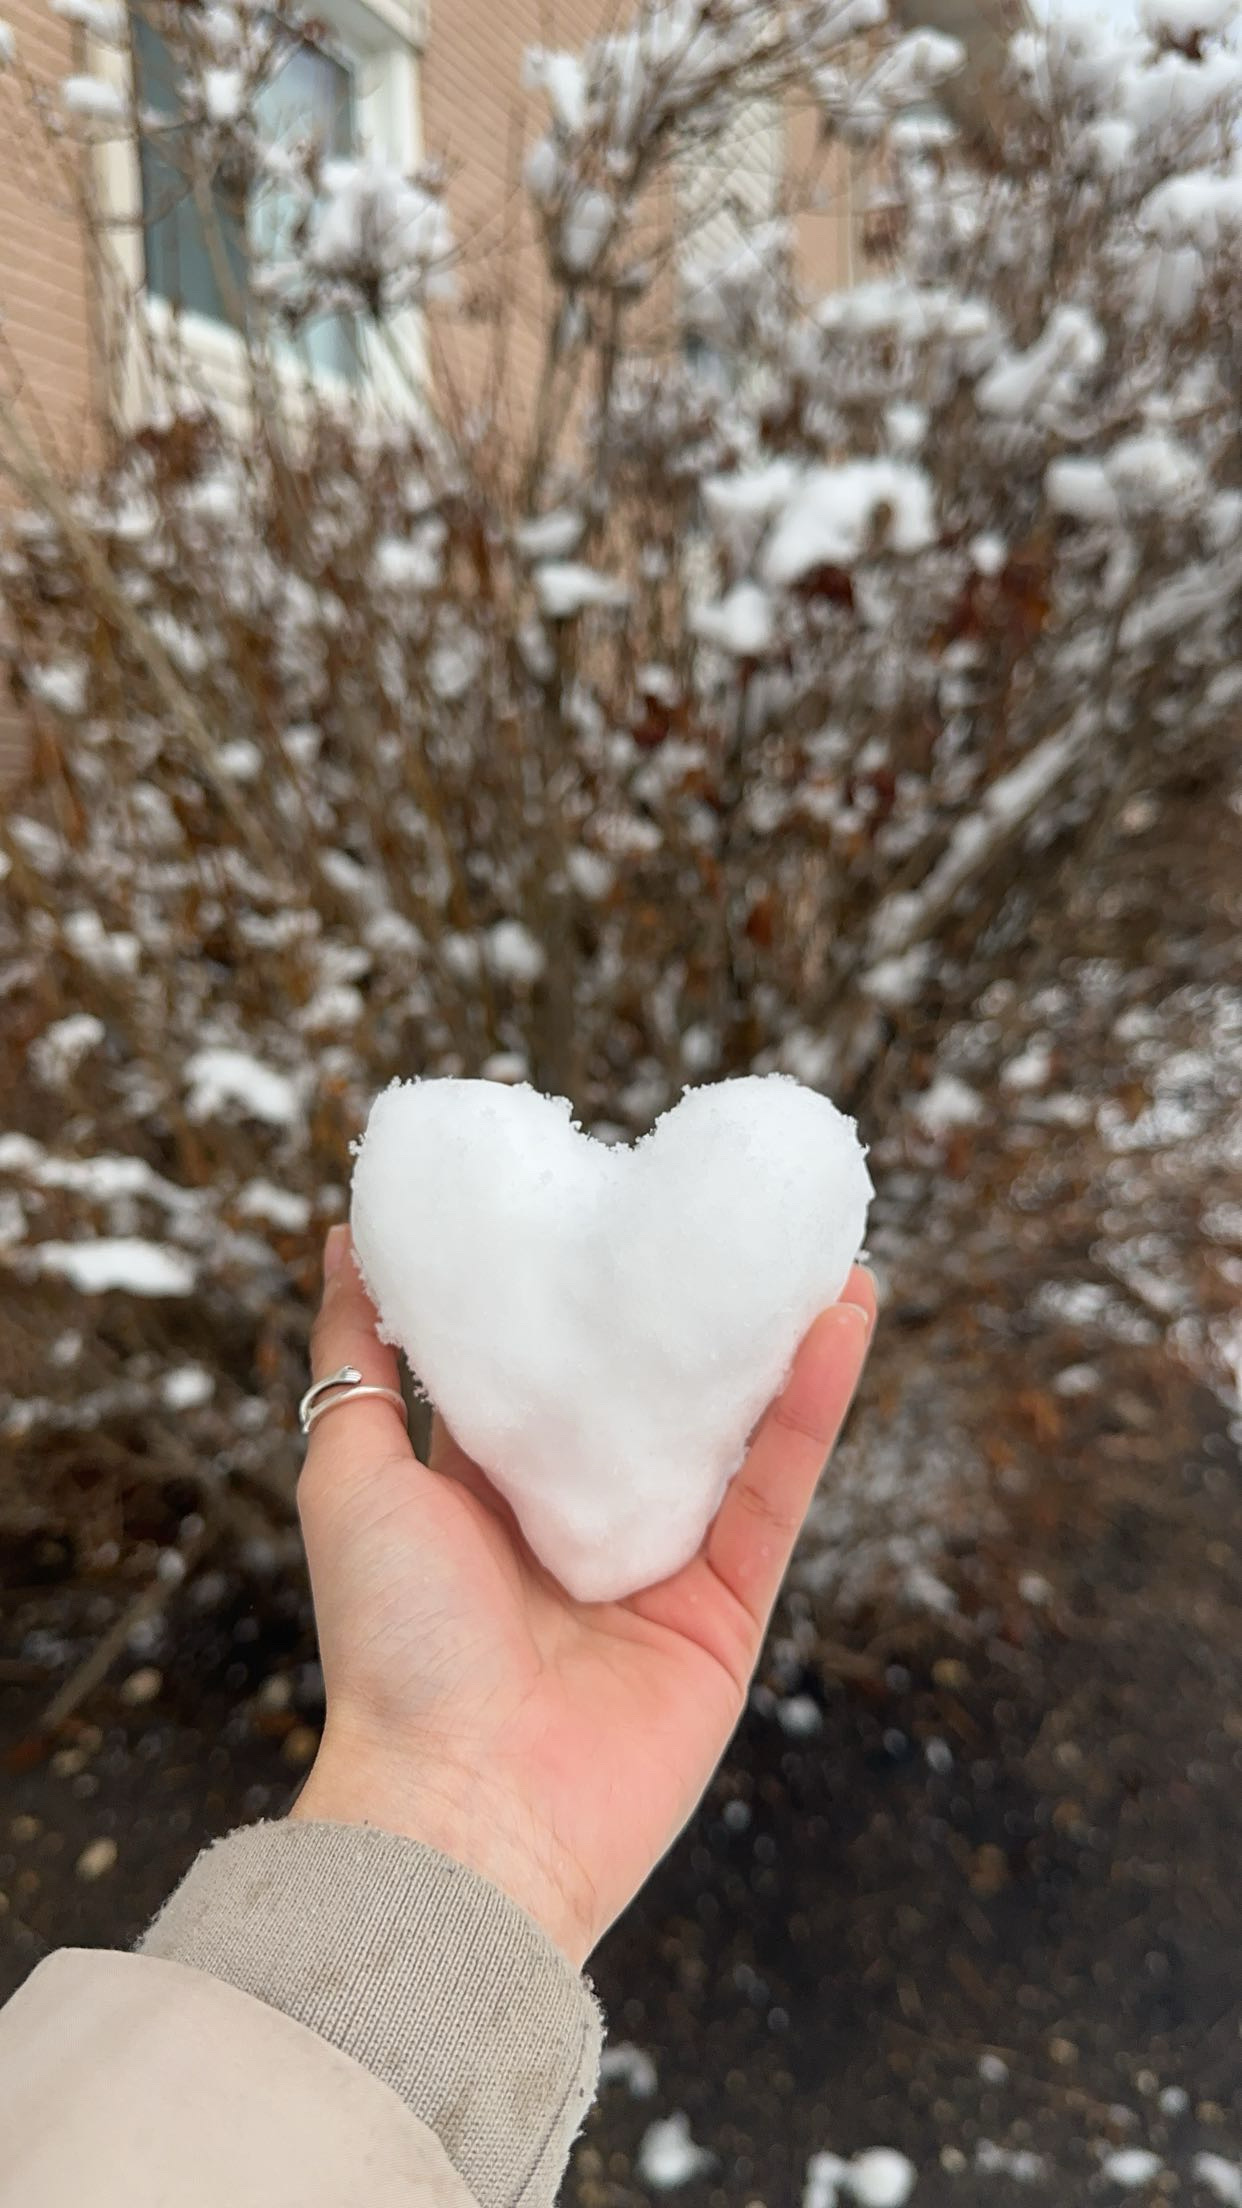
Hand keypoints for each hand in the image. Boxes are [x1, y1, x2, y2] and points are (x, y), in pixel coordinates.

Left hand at [293, 1225, 875, 1964]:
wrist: (463, 1814)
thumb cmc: (391, 1644)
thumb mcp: (350, 1474)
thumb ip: (358, 1360)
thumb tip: (341, 1240)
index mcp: (485, 1497)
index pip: (541, 1371)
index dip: (571, 1289)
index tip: (600, 1195)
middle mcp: (579, 1526)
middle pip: (650, 1396)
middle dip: (687, 1307)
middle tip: (723, 1208)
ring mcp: (661, 1567)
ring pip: (733, 1431)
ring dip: (776, 1338)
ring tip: (814, 1242)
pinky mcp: (729, 1609)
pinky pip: (779, 1489)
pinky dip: (813, 1404)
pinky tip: (842, 1315)